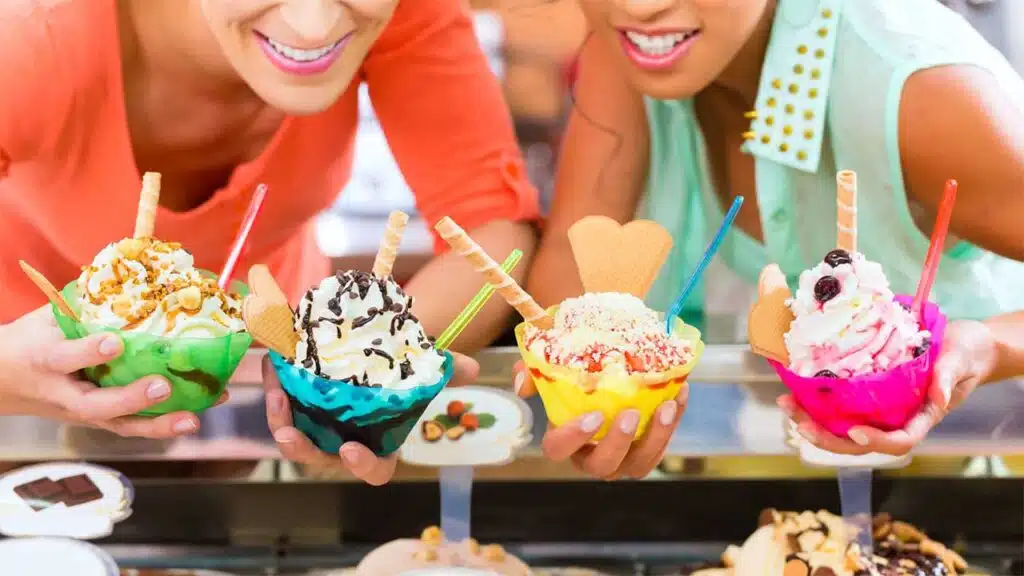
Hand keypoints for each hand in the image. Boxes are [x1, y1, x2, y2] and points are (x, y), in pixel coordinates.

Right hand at [0, 306, 210, 437]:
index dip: (89, 352)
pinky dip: (161, 425)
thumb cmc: (30, 341)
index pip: (65, 358)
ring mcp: (80, 414)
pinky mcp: (97, 421)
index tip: (114, 342)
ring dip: (158, 425)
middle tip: (163, 386)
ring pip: (118, 425)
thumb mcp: (45, 320)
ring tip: (193, 418)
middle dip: (130, 398)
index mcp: (45, 360)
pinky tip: (194, 416)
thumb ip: (81, 306)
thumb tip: (128, 272)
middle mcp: (63, 394)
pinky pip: (129, 427)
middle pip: (95, 405)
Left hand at [263, 352, 479, 484]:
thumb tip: (474, 368)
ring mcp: (317, 429)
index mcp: (378, 445)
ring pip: (294, 438)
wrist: (368, 356)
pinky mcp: (296, 409)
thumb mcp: (421, 373)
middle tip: (292, 435)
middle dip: (303, 450)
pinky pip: (281, 410)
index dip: (362, 466)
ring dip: (280, 422)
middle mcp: (343, 444)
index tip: (350, 450)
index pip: (373, 470)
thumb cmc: (397, 377)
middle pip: (320, 459)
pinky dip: (274, 391)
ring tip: (275, 400)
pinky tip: (273, 370)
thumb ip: (444, 372)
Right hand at [513, 362, 686, 478]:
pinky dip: (674, 420)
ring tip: (666, 407)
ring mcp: (624, 455)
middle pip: (602, 467)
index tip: (592, 415)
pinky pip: (664, 442)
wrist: (606, 363)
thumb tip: (522, 382)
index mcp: (564, 438)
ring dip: (656, 438)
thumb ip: (531, 370)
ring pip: (640, 464)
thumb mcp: (548, 363)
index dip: (572, 439)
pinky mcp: (649, 446)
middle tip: (630, 414)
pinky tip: (680, 393)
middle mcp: (592, 454)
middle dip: (617, 444)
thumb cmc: (573, 369)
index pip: (557, 450)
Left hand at [779, 319, 996, 455]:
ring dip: (814, 421)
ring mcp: (881, 409)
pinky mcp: (869, 394)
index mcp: (922, 417)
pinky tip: (796, 390)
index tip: (854, 430)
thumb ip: (949, 378)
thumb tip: (938, 398)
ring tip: (787, 404)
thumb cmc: (966, 353)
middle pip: (861, 442)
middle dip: (828, 437)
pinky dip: (818, 402)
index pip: (900, 441)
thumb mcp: (961, 359)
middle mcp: (898, 419)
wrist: (962, 344)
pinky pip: (841, 406)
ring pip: (844, 427)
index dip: (876, 440)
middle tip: (799, 422)